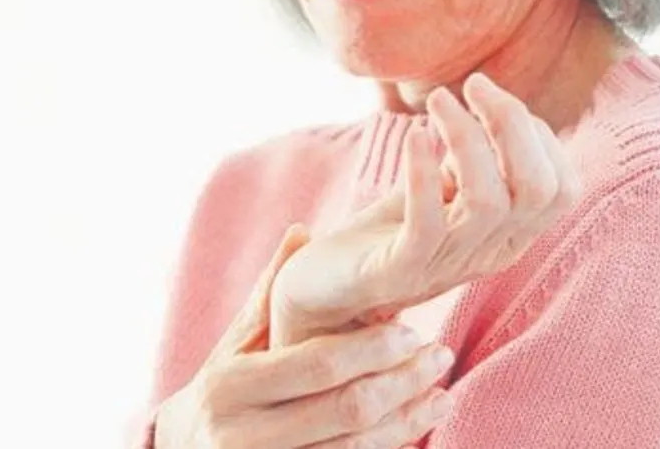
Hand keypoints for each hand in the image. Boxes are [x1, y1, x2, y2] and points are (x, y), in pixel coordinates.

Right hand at [155, 226, 456, 448]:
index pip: (315, 365)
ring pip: (354, 448)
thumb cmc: (219, 392)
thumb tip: (302, 232)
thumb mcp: (233, 344)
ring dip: (407, 421)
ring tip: (440, 393)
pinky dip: (390, 448)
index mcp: (231, 386)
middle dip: (401, 383)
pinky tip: (415, 426)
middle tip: (439, 356)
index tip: (412, 332)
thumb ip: (269, 293)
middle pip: (344, 410)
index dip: (369, 349)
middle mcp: (243, 436)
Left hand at [270, 73, 582, 345]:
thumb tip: (494, 109)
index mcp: (507, 237)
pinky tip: (415, 136)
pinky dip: (424, 172)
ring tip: (438, 100)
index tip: (493, 102)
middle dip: (514, 124)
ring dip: (466, 137)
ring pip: (489, 202)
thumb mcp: (442, 194)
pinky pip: (427, 222)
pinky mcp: (401, 269)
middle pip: (538, 191)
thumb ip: (473, 164)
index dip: (539, 135)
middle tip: (475, 84)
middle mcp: (488, 254)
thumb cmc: (387, 233)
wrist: (327, 290)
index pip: (560, 190)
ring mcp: (447, 265)